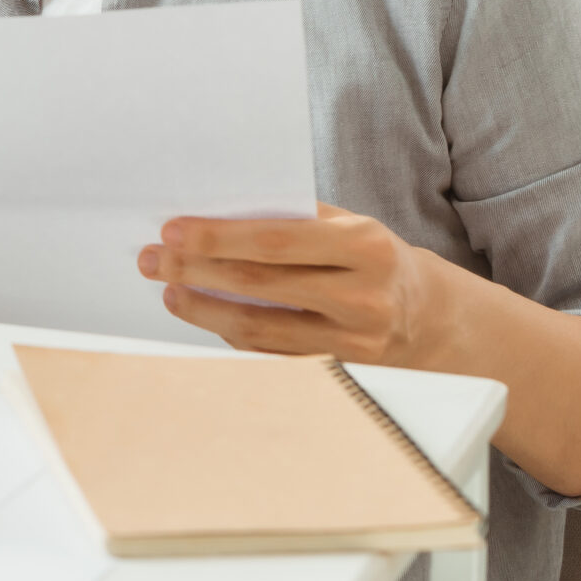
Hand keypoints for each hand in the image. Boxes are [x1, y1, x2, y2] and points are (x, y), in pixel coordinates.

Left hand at [138, 203, 455, 366]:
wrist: (428, 313)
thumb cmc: (371, 255)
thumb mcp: (348, 225)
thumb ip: (293, 218)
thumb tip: (214, 214)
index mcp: (365, 246)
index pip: (276, 240)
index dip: (218, 237)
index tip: (172, 230)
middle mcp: (362, 296)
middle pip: (259, 284)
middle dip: (195, 269)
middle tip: (151, 259)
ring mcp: (352, 339)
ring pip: (258, 325)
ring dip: (202, 307)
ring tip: (169, 289)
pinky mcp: (337, 367)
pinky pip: (270, 350)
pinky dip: (229, 331)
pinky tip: (202, 312)